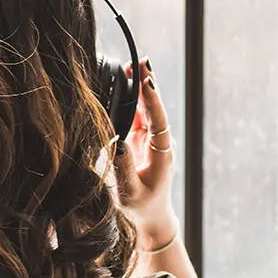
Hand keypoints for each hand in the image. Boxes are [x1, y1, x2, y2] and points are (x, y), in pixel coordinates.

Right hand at [113, 59, 178, 250]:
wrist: (152, 217)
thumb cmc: (141, 207)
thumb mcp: (130, 191)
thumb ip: (123, 168)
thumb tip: (116, 142)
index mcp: (162, 153)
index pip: (158, 120)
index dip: (153, 100)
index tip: (147, 81)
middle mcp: (160, 142)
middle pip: (154, 108)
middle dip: (147, 84)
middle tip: (141, 61)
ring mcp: (152, 139)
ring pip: (147, 109)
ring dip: (140, 88)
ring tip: (133, 65)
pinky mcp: (142, 140)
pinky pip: (139, 115)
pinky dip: (133, 99)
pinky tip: (126, 83)